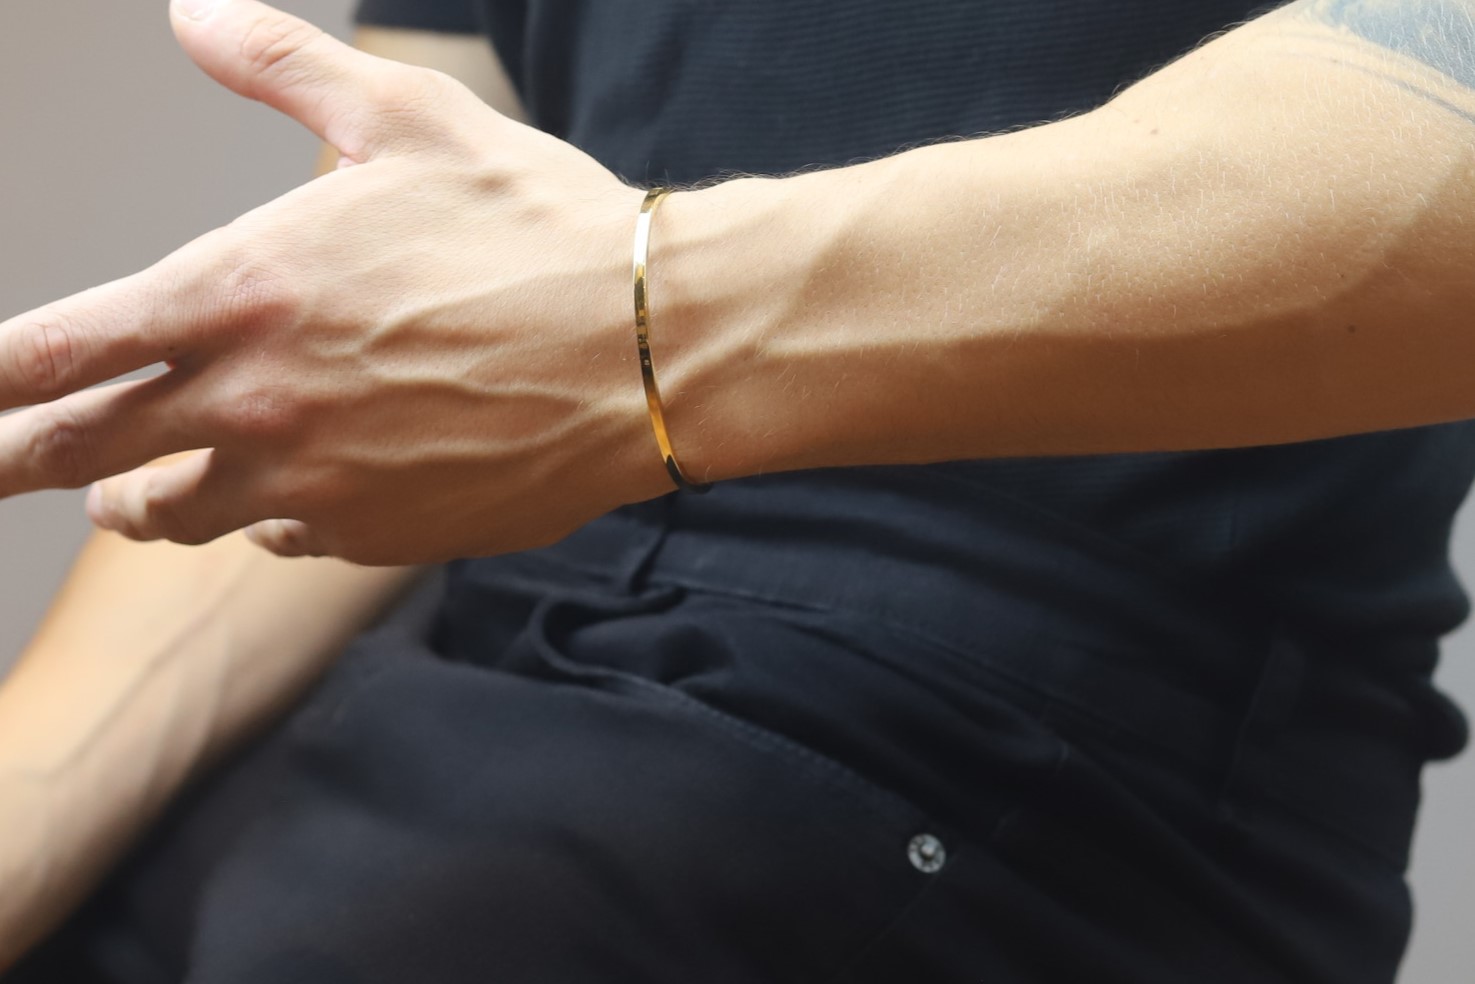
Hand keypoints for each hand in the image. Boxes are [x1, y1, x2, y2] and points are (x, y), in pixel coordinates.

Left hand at [0, 0, 668, 564]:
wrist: (650, 351)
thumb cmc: (539, 231)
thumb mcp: (409, 118)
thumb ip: (282, 67)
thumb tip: (192, 17)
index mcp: (237, 293)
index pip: (50, 352)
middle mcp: (254, 405)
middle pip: (77, 456)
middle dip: (18, 461)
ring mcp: (314, 484)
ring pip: (174, 517)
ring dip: (139, 502)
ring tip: (132, 497)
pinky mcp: (379, 536)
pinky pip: (284, 539)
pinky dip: (267, 518)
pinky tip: (291, 493)